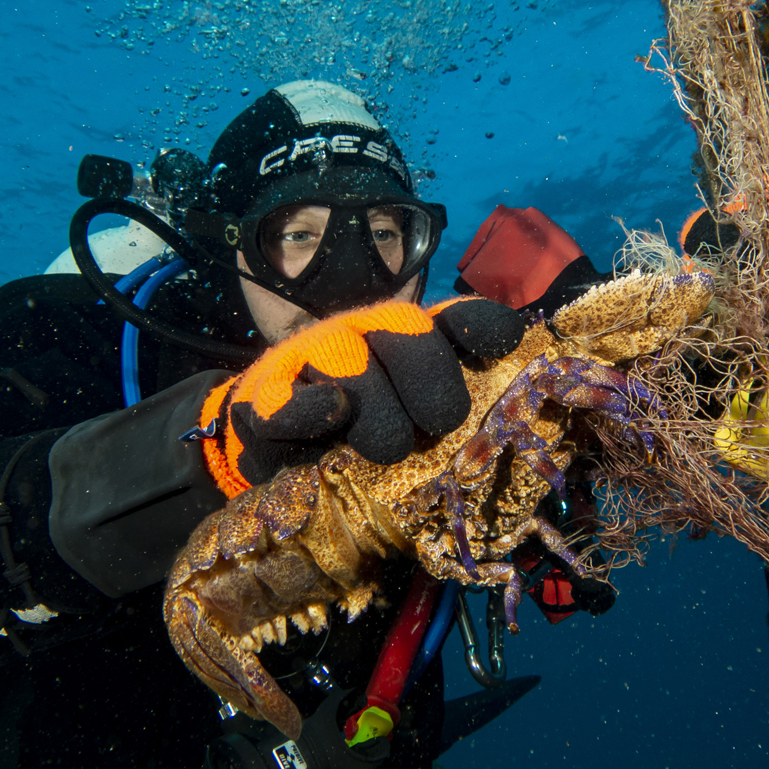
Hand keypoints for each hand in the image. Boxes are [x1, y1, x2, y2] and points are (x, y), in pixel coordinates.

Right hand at [200, 297, 525, 492]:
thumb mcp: (412, 423)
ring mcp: (310, 357)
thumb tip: (506, 408)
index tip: (506, 342)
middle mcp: (362, 333)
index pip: (453, 320)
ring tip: (389, 448)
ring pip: (348, 359)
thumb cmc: (358, 436)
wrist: (268, 442)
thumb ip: (457, 414)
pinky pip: (288, 397)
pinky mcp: (262, 397)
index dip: (481, 325)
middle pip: (405, 328)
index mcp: (407, 339)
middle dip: (431, 378)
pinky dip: (311, 408)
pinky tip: (332, 415)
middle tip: (439, 423)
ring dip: (377, 408)